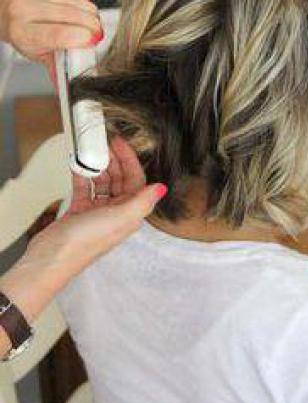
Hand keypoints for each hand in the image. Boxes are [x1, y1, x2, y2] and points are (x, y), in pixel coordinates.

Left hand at [0, 0, 102, 87]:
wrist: (4, 10)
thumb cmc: (25, 34)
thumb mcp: (41, 55)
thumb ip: (60, 69)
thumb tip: (73, 89)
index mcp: (23, 34)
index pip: (59, 34)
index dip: (82, 36)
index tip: (94, 39)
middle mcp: (20, 9)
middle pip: (70, 14)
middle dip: (91, 22)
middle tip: (96, 29)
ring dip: (87, 8)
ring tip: (86, 16)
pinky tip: (74, 0)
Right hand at [0, 136, 166, 325]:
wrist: (51, 257)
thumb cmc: (83, 244)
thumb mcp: (120, 218)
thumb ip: (143, 202)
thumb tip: (161, 189)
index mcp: (129, 214)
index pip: (136, 180)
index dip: (130, 160)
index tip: (121, 144)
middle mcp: (115, 213)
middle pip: (120, 179)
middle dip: (114, 161)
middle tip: (104, 145)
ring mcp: (97, 212)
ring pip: (102, 182)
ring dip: (98, 167)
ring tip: (91, 154)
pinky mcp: (79, 212)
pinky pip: (84, 188)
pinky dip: (82, 176)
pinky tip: (78, 168)